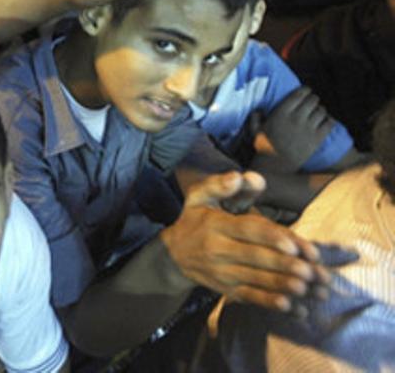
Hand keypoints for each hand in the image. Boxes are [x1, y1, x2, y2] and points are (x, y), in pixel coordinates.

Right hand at [160, 171, 332, 314]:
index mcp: (216, 225)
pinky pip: (250, 297)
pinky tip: (291, 307)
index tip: (294, 246)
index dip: (271, 237)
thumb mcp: (200, 196)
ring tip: (307, 288)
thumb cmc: (194, 220)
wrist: (172, 255)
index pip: (247, 230)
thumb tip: (245, 177)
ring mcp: (222, 273)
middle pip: (255, 257)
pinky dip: (270, 303)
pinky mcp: (227, 290)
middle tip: (311, 270)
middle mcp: (218, 250)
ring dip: (283, 285)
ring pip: (255, 280)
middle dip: (284, 265)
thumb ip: (222, 184)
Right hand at [253, 87, 335, 171]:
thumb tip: (258, 110)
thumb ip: (255, 118)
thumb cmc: (264, 148)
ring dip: (321, 110)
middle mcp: (296, 118)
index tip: (306, 91)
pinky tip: (326, 122)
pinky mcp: (317, 139)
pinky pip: (329, 123)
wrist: (276, 166)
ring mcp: (308, 128)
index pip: (299, 94)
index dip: (305, 90)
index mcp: (282, 112)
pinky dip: (330, 120)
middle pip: (313, 100)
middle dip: (314, 99)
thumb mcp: (255, 131)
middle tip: (313, 101)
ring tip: (319, 112)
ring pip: (322, 111)